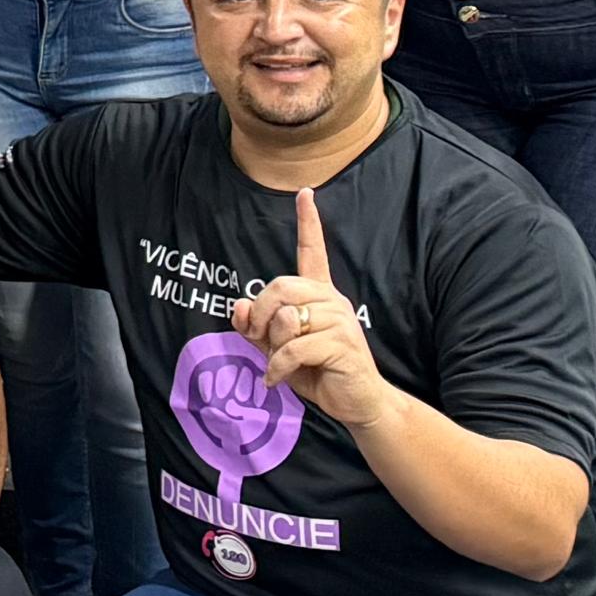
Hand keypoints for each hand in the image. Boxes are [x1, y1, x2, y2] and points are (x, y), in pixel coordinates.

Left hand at [233, 186, 390, 430]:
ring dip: (272, 347)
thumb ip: (255, 326)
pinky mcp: (342, 344)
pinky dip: (277, 368)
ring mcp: (340, 321)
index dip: (308, 222)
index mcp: (319, 295)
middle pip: (280, 286)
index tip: (305, 193)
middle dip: (259, 315)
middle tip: (257, 338)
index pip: (313, 251)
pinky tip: (277, 380)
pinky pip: (293, 348)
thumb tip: (238, 304)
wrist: (357, 402)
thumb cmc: (317, 370)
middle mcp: (332, 300)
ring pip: (285, 320)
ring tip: (280, 363)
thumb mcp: (277, 347)